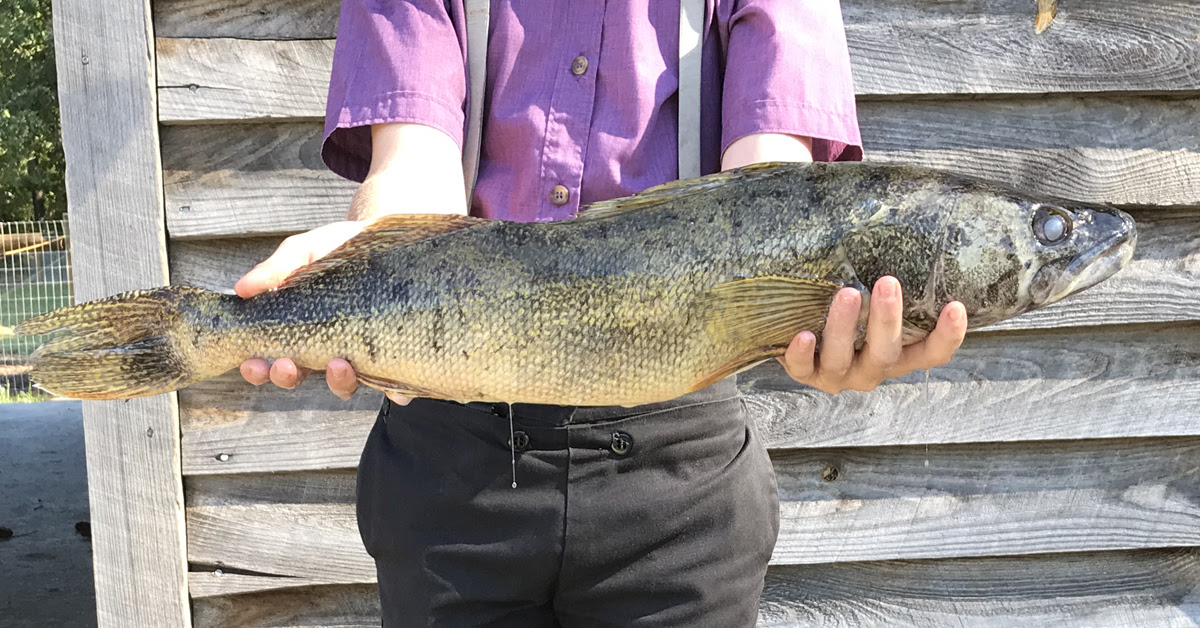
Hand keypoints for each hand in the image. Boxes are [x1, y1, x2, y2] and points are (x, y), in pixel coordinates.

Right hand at [234, 220, 411, 404]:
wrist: (384, 237)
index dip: (258, 370)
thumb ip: (276, 269)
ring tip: (338, 364)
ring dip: (337, 383)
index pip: (268, 360)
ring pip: (342, 385)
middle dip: (287, 377)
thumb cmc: (337, 247)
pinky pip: (390, 381)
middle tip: (286, 365)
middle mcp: (322, 347)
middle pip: (298, 378)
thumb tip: (241, 288)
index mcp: (295, 329)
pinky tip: (393, 390)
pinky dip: (391, 391)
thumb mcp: (304, 251)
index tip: (254, 363)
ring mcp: (354, 353)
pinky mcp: (388, 352)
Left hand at [779, 276, 966, 393]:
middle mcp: (873, 368)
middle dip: (887, 319)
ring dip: (844, 327)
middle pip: (887, 352)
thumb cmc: (851, 313)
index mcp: (899, 354)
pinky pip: (803, 369)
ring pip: (843, 358)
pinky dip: (802, 353)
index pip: (933, 352)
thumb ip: (888, 281)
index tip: (955, 306)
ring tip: (846, 294)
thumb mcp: (874, 302)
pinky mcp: (807, 375)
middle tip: (888, 282)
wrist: (804, 339)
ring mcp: (840, 375)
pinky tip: (803, 335)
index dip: (947, 335)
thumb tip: (898, 220)